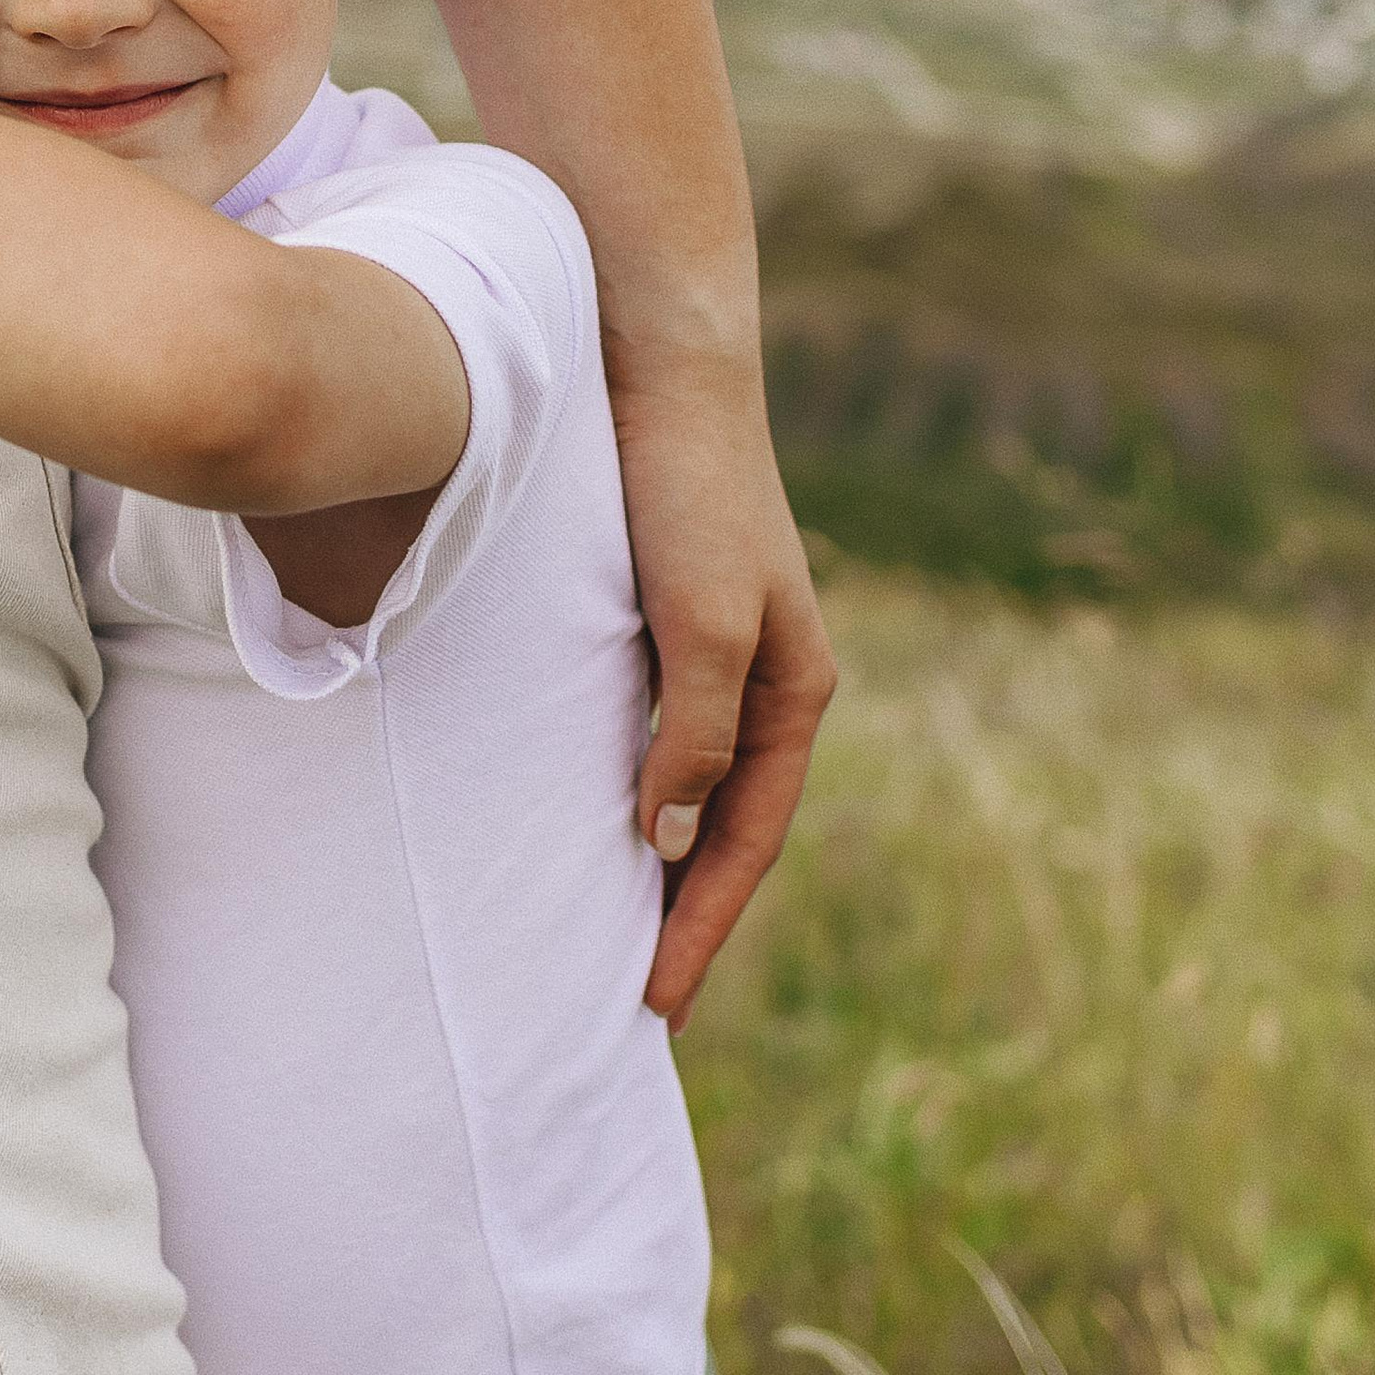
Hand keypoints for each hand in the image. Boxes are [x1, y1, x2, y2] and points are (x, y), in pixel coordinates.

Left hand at [619, 360, 836, 1030]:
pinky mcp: (661, 614)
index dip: (700, 926)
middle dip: (686, 913)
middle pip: (724, 825)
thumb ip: (692, 734)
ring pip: (686, 781)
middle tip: (632, 1003)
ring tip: (603, 932)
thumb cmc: (687, 492)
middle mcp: (763, 677)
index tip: (652, 1008)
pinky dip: (627, 787)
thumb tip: (662, 842)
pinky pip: (649, 730)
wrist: (658, 366)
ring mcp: (713, 647)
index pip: (746, 842)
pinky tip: (582, 813)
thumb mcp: (703, 621)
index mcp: (792, 690)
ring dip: (656, 857)